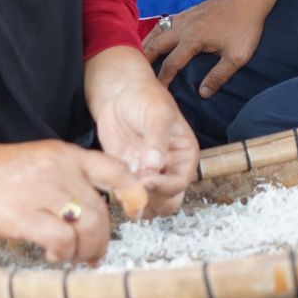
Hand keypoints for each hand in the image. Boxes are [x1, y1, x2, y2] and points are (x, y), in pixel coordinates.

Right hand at [0, 130, 134, 264]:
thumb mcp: (35, 162)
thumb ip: (62, 177)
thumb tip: (86, 209)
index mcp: (65, 153)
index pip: (115, 169)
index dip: (132, 193)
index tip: (134, 213)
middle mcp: (61, 169)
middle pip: (102, 209)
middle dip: (103, 239)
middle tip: (94, 254)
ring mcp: (44, 191)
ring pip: (89, 227)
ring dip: (86, 251)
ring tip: (75, 258)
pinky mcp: (26, 216)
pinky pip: (63, 241)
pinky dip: (64, 254)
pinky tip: (54, 256)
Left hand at [86, 48, 197, 216]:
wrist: (119, 93)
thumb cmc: (145, 97)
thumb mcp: (157, 114)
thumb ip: (157, 139)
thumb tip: (155, 165)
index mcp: (184, 156)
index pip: (180, 183)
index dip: (165, 187)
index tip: (147, 181)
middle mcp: (169, 169)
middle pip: (168, 201)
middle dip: (152, 200)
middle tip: (134, 188)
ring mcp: (148, 174)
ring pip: (148, 203)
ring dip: (136, 201)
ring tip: (122, 184)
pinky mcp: (128, 175)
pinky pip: (127, 194)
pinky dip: (121, 194)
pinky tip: (113, 181)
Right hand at [144, 0, 267, 99]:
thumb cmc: (245, 28)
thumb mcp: (237, 57)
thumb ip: (219, 76)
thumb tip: (202, 93)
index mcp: (193, 40)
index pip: (171, 63)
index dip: (162, 79)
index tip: (156, 91)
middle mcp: (183, 27)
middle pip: (157, 44)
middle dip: (145, 59)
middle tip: (136, 73)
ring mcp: (185, 17)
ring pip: (158, 30)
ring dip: (146, 43)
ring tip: (137, 54)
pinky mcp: (189, 11)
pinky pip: (165, 22)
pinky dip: (155, 31)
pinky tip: (155, 35)